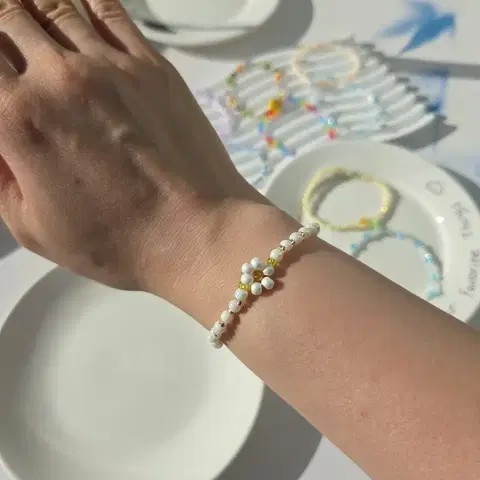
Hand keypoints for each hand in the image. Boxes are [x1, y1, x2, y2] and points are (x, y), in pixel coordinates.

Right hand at [0, 0, 260, 295]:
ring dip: (34, 7)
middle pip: (8, 16)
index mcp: (20, 119)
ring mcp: (112, 67)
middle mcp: (61, 80)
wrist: (196, 234)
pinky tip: (78, 8)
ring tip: (31, 17)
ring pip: (54, 5)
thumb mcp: (34, 227)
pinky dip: (86, 2)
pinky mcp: (153, 67)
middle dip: (2, 25)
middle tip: (9, 43)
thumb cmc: (123, 241)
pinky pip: (109, 10)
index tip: (0, 79)